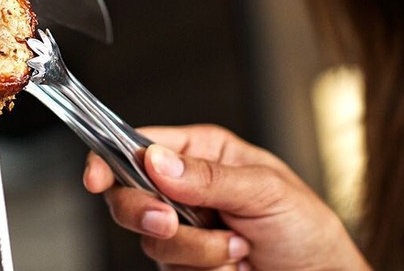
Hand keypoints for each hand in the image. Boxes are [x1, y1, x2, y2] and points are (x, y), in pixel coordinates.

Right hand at [83, 124, 370, 269]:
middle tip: (170, 221)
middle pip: (128, 194)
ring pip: (150, 238)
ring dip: (194, 248)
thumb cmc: (307, 230)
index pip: (139, 145)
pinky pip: (169, 268)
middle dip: (147, 211)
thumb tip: (156, 160)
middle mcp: (185, 189)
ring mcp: (182, 229)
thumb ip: (208, 176)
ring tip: (235, 246)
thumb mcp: (266, 190)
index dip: (110, 158)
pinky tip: (232, 264)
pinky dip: (201, 270)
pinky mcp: (185, 265)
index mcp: (201, 154)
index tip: (97, 177)